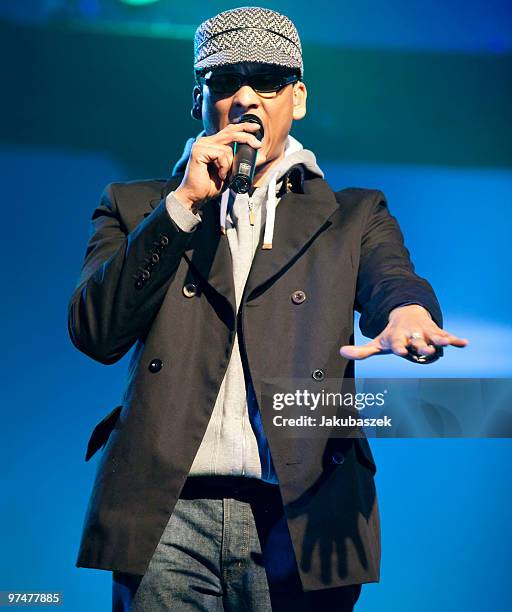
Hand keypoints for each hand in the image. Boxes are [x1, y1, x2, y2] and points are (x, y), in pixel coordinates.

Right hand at [174, 122, 265, 211]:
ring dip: (231, 164)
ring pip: (227, 147)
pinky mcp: (198, 151)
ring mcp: (201, 145)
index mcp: (212, 144)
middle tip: (257, 145)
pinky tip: (219, 175)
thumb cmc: (210, 186)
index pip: (229, 130)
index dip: (243, 127)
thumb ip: (245, 163)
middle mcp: (206, 141)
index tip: (256, 128)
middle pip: (231, 133)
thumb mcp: (232, 173)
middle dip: (247, 138)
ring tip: (225, 175)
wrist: (196, 197)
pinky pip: (220, 154)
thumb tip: (261, 156)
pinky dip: (224, 166)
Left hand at [339, 304, 468, 360]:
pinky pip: (447, 336)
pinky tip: (464, 344)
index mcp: (397, 338)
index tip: (399, 350)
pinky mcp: (437, 333)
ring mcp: (425, 333)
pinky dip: (455, 340)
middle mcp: (412, 335)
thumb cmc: (392, 335)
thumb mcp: (377, 343)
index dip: (398, 346)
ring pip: (432, 337)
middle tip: (425, 352)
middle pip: (416, 342)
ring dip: (439, 341)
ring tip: (446, 343)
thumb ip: (361, 351)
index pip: (396, 343)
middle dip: (421, 346)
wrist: (408, 314)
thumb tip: (341, 352)